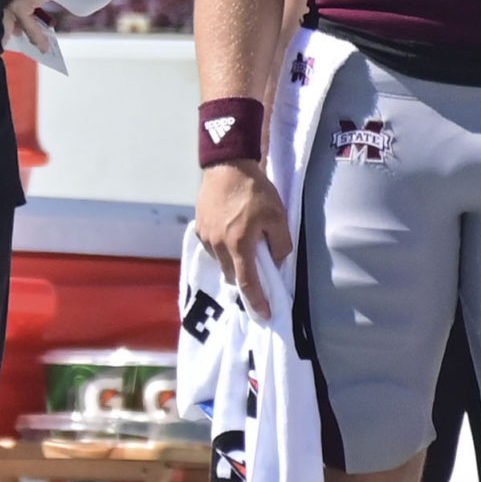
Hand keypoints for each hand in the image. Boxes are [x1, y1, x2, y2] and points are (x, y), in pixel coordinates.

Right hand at [196, 160, 291, 317]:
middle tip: (258, 274)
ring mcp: (206, 236)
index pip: (248, 283)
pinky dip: (223, 248)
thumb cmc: (255, 191)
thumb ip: (280, 244)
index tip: (264, 315)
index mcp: (239, 245)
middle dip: (245, 279)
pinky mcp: (199, 226)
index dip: (257, 302)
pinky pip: (212, 247)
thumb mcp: (278, 216)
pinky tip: (232, 235)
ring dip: (232, 262)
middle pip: (231, 275)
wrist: (227, 166)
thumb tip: (275, 261)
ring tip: (244, 249)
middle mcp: (218, 245)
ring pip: (220, 261)